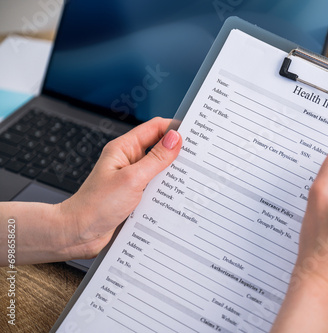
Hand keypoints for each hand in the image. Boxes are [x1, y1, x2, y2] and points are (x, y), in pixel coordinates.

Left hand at [60, 117, 181, 259]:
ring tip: (188, 176)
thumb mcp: (132, 179)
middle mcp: (128, 160)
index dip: (174, 128)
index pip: (155, 128)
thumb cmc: (96, 205)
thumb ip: (156, 159)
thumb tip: (174, 138)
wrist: (78, 233)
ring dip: (172, 171)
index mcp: (124, 148)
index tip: (193, 134)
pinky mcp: (135, 194)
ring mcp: (132, 177)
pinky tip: (175, 194)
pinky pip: (156, 185)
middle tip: (196, 157)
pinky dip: (166, 188)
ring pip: (159, 167)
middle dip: (177, 150)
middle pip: (159, 146)